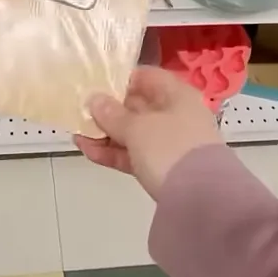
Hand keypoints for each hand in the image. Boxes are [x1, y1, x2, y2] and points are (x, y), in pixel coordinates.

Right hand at [74, 66, 223, 199]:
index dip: (120, 79)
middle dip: (108, 109)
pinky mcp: (162, 169)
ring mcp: (170, 144)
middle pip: (138, 106)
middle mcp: (176, 115)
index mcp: (176, 95)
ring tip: (77, 134)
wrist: (200, 199)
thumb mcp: (138, 127)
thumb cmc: (169, 148)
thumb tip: (94, 100)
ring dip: (106, 134)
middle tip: (78, 111)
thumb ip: (112, 114)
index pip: (146, 77)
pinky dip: (113, 153)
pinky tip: (87, 151)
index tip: (94, 84)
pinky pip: (134, 155)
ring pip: (133, 133)